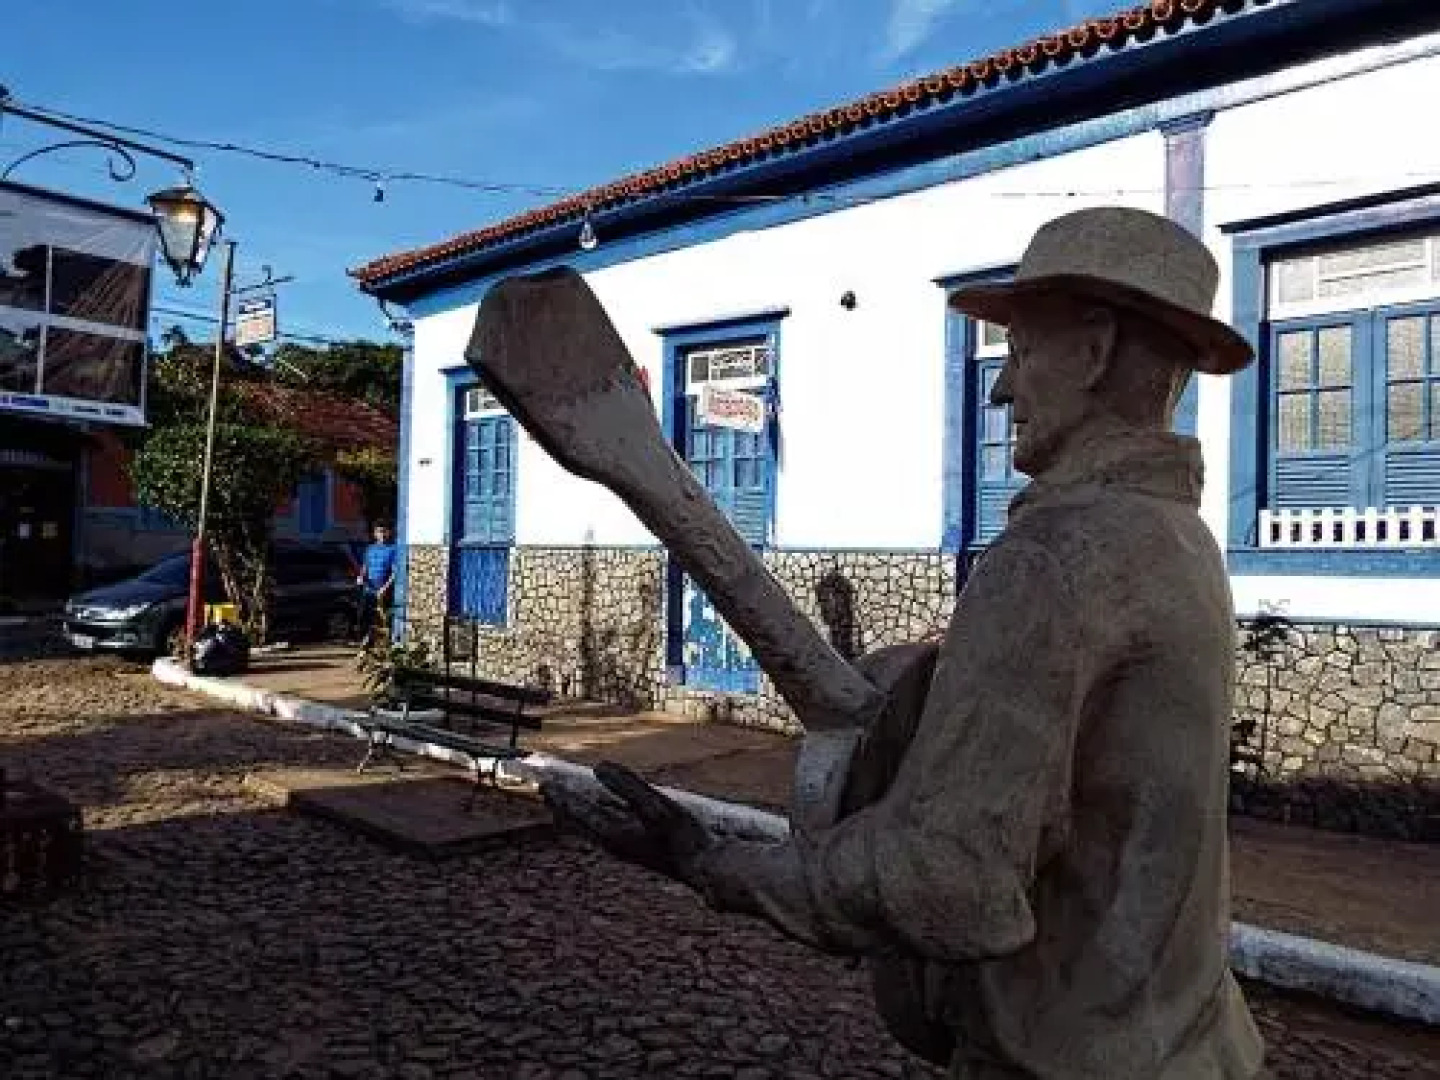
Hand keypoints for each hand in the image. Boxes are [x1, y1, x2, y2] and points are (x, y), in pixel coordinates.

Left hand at [541, 762, 714, 887]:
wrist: (703, 867)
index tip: (546, 784)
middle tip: (546, 791)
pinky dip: (596, 819)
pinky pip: (607, 831)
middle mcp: (614, 843)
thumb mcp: (656, 806)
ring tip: (565, 804)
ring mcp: (626, 847)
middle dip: (563, 806)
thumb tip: (598, 766)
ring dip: (577, 814)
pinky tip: (603, 813)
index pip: (579, 811)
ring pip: (592, 828)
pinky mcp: (637, 848)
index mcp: (613, 833)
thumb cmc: (682, 837)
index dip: (562, 797)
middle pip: (580, 822)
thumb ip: (628, 786)